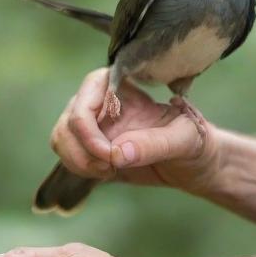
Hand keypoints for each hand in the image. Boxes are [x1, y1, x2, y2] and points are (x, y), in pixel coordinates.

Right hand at [50, 68, 220, 192]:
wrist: (194, 162)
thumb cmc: (194, 140)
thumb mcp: (185, 139)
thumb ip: (154, 143)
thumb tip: (117, 152)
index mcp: (119, 83)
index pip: (84, 101)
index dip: (88, 131)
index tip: (109, 155)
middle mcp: (100, 99)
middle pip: (68, 122)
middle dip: (83, 151)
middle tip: (110, 168)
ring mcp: (92, 122)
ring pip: (61, 139)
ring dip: (78, 161)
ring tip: (109, 170)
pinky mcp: (90, 145)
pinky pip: (67, 154)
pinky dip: (79, 168)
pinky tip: (107, 172)